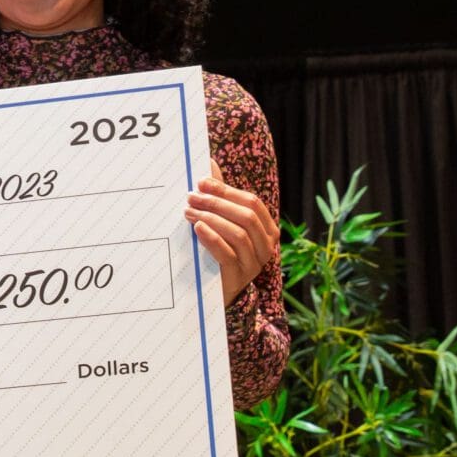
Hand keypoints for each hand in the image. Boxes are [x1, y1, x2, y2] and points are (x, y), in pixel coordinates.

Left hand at [188, 160, 278, 306]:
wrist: (215, 292)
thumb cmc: (220, 251)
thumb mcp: (223, 223)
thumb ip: (221, 197)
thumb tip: (210, 163)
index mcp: (267, 229)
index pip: (252, 203)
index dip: (226, 190)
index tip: (201, 182)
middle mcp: (266, 246)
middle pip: (246, 216)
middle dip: (217, 202)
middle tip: (191, 196)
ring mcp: (254, 263)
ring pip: (238, 233)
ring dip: (211, 218)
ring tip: (188, 211)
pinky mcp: (239, 277)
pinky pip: (228, 253)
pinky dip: (212, 237)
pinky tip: (197, 227)